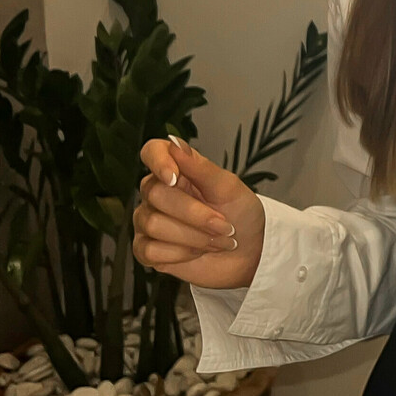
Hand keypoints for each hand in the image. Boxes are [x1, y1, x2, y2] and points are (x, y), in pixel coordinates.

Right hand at [133, 136, 264, 288]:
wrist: (249, 251)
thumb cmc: (240, 214)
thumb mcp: (228, 187)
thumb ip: (200, 167)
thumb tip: (174, 142)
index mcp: (177, 170)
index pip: (152, 152)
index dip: (158, 162)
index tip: (175, 178)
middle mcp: (157, 193)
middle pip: (156, 194)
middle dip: (197, 215)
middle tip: (224, 225)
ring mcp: (148, 221)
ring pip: (153, 224)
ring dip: (194, 237)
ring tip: (216, 239)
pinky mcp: (146, 250)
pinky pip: (149, 250)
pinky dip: (181, 254)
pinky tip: (197, 252)